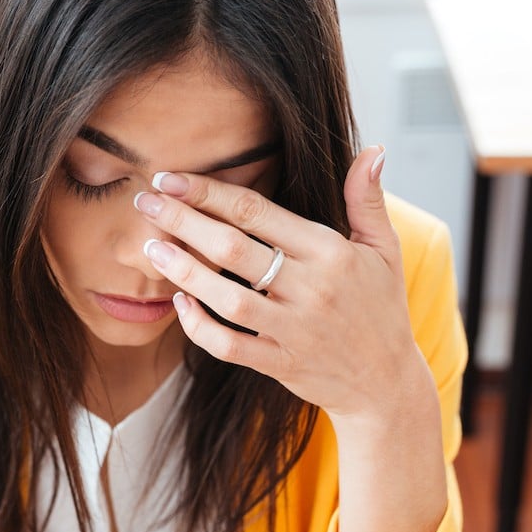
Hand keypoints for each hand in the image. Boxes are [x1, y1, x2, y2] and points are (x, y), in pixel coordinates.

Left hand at [135, 146, 423, 421]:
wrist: (386, 383)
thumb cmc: (381, 307)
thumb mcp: (385, 250)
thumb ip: (369, 199)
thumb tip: (372, 148)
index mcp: (330, 251)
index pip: (258, 212)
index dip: (209, 192)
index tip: (171, 179)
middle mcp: (310, 289)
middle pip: (232, 249)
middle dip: (182, 222)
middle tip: (144, 202)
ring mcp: (293, 330)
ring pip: (226, 299)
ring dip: (184, 272)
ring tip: (150, 249)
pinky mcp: (279, 363)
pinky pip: (229, 346)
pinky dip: (199, 327)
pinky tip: (178, 304)